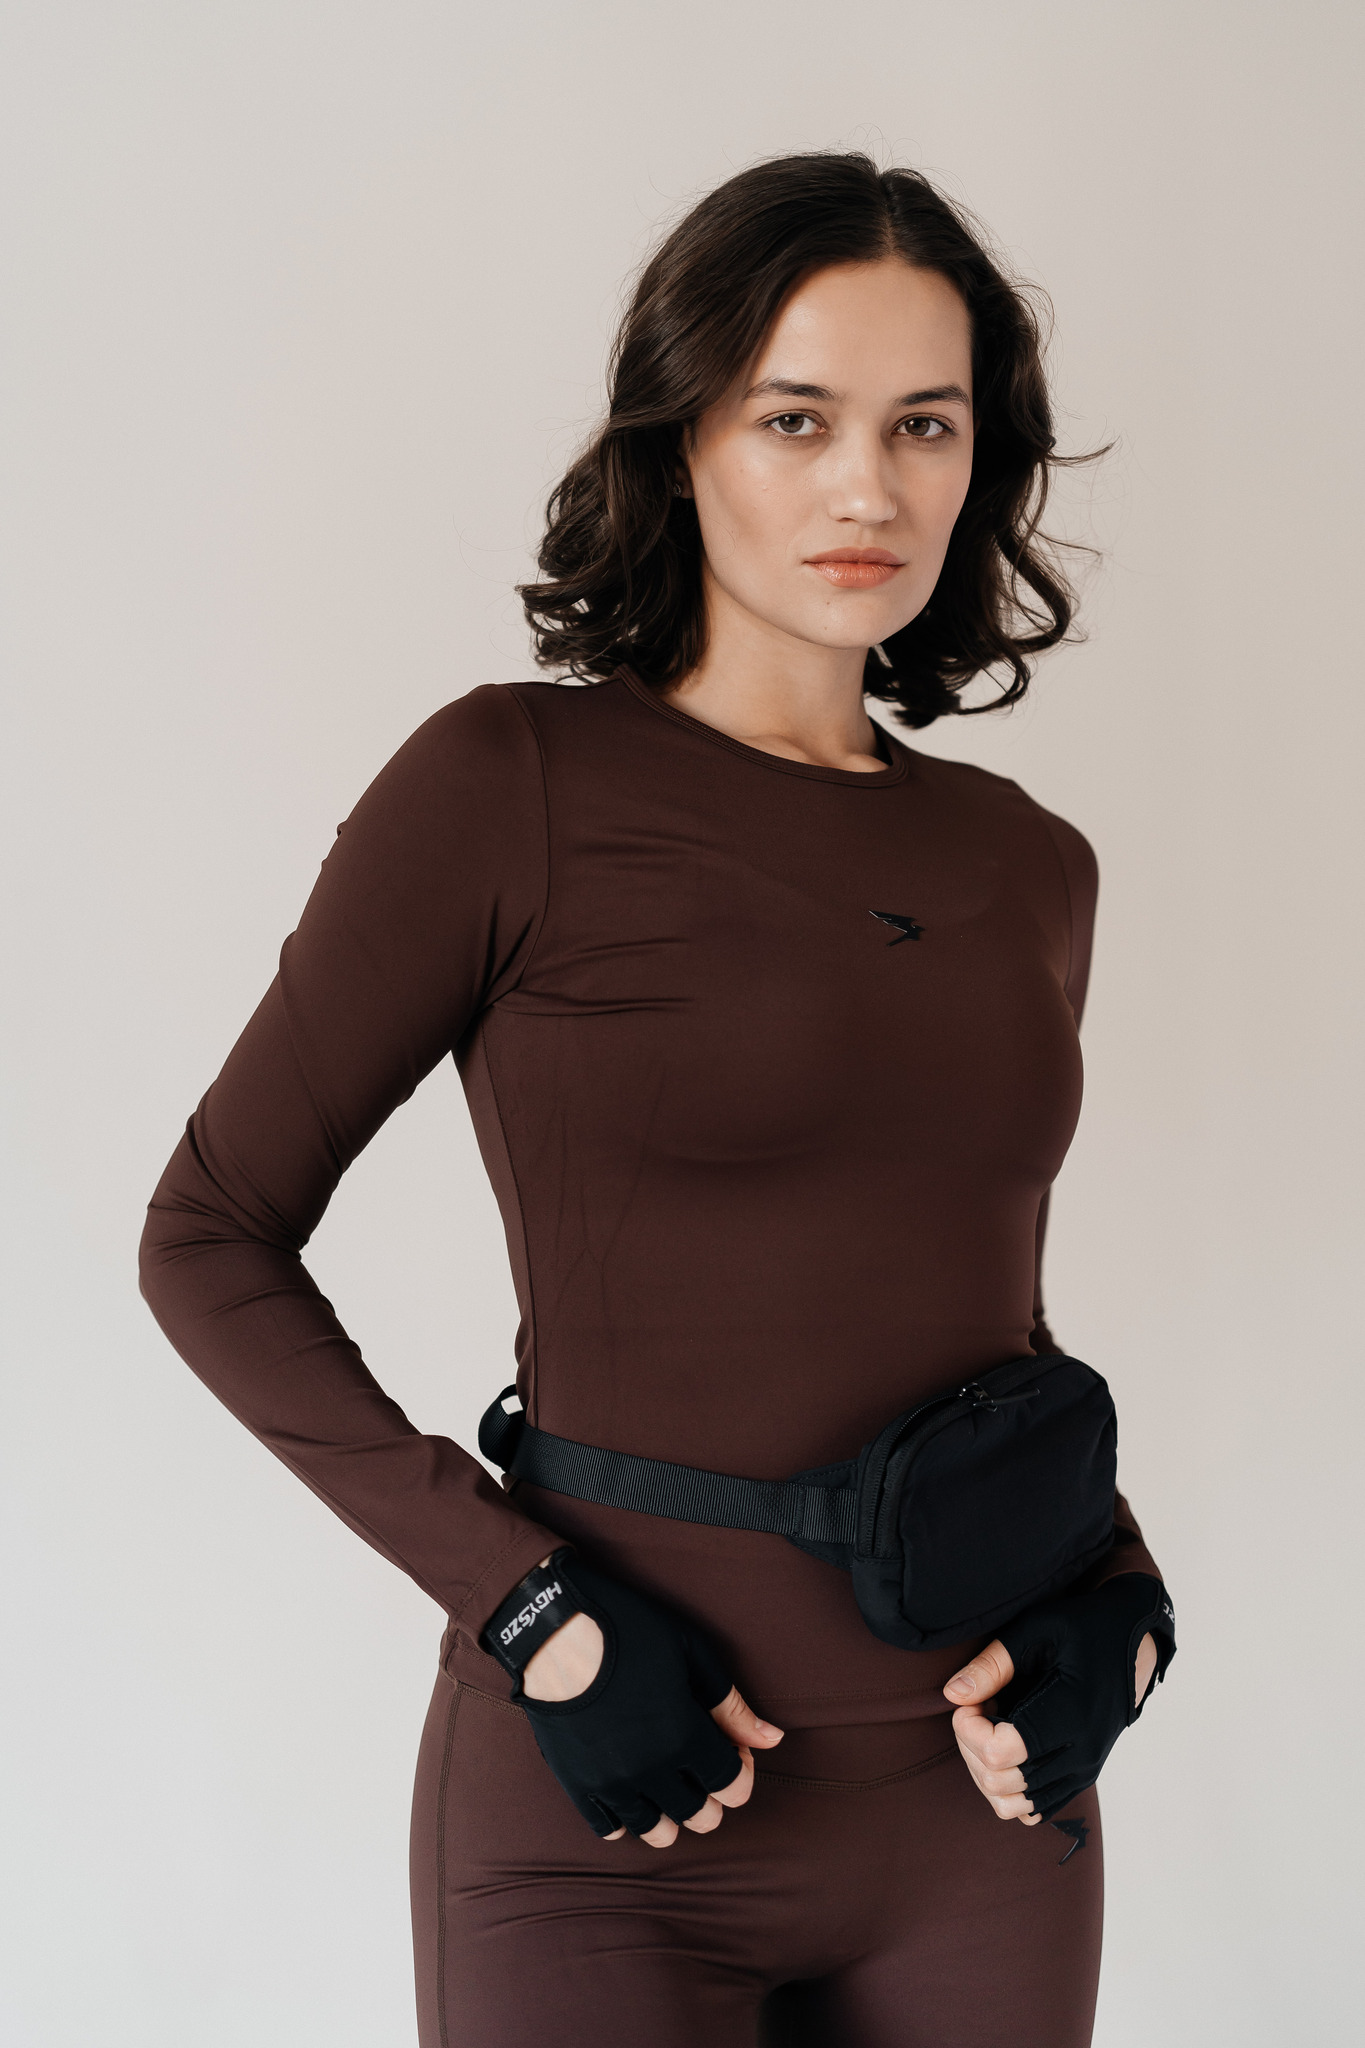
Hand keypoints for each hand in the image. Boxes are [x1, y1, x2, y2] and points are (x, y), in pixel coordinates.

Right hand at [518, 1556, 783, 1845]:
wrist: (552, 1628)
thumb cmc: (628, 1629)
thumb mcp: (689, 1652)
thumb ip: (730, 1704)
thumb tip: (773, 1739)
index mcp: (685, 1736)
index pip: (733, 1788)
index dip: (741, 1771)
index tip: (729, 1747)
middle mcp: (651, 1770)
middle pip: (700, 1817)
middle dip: (711, 1795)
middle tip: (698, 1761)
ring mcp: (612, 1782)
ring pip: (657, 1832)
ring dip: (672, 1815)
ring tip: (666, 1781)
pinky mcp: (576, 1784)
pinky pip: (609, 1830)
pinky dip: (626, 1819)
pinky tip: (629, 1790)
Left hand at [942, 1629, 1156, 1823]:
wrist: (1134, 1647)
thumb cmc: (1084, 1629)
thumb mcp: (1037, 1629)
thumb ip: (993, 1663)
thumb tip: (952, 1694)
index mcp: (1072, 1715)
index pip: (1000, 1753)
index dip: (969, 1728)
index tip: (972, 1698)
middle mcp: (1081, 1755)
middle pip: (998, 1782)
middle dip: (970, 1745)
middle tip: (980, 1706)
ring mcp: (1083, 1773)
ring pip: (1010, 1804)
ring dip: (984, 1768)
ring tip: (991, 1726)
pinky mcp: (1080, 1779)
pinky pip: (1031, 1809)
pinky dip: (1006, 1786)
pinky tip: (1006, 1746)